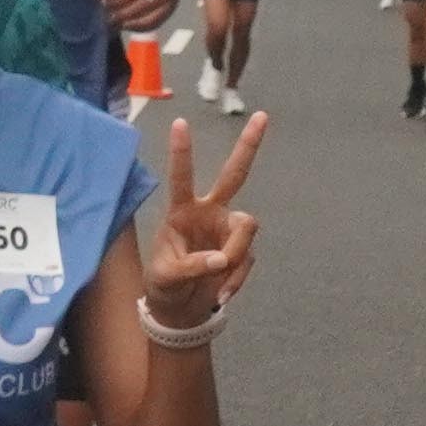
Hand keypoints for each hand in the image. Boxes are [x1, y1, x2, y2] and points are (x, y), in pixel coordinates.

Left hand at [140, 109, 266, 335]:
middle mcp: (209, 212)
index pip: (181, 178)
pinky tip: (222, 292)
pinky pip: (248, 259)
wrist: (181, 310)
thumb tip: (221, 260)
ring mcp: (228, 229)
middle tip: (261, 115)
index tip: (179, 123)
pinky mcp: (241, 250)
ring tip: (217, 282)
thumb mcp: (166, 278)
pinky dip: (236, 279)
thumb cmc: (164, 285)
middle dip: (248, 147)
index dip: (181, 152)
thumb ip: (191, 267)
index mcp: (182, 211)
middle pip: (234, 175)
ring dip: (235, 255)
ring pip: (247, 227)